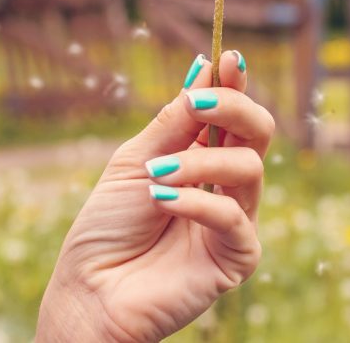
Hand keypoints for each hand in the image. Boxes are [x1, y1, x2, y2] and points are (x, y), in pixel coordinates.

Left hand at [36, 51, 272, 341]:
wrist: (90, 291)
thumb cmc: (107, 227)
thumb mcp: (135, 162)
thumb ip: (174, 122)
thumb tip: (202, 67)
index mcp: (202, 157)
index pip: (232, 114)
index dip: (234, 85)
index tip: (228, 57)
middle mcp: (225, 185)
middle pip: (259, 133)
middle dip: (234, 108)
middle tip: (198, 103)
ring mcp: (235, 219)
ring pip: (249, 169)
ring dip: (200, 163)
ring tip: (156, 176)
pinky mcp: (238, 256)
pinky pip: (234, 217)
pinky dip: (196, 202)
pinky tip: (161, 201)